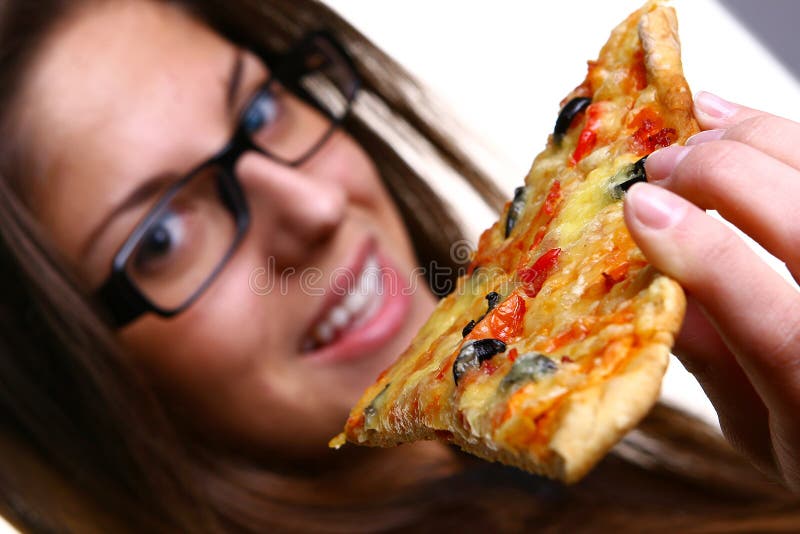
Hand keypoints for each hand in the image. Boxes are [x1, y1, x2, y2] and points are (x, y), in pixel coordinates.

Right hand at [623, 91, 799, 489]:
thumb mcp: (759, 432)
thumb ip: (708, 358)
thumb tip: (646, 282)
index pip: (758, 303)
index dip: (692, 244)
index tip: (635, 207)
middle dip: (715, 173)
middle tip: (657, 167)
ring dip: (753, 135)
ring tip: (696, 126)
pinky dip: (785, 134)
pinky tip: (747, 124)